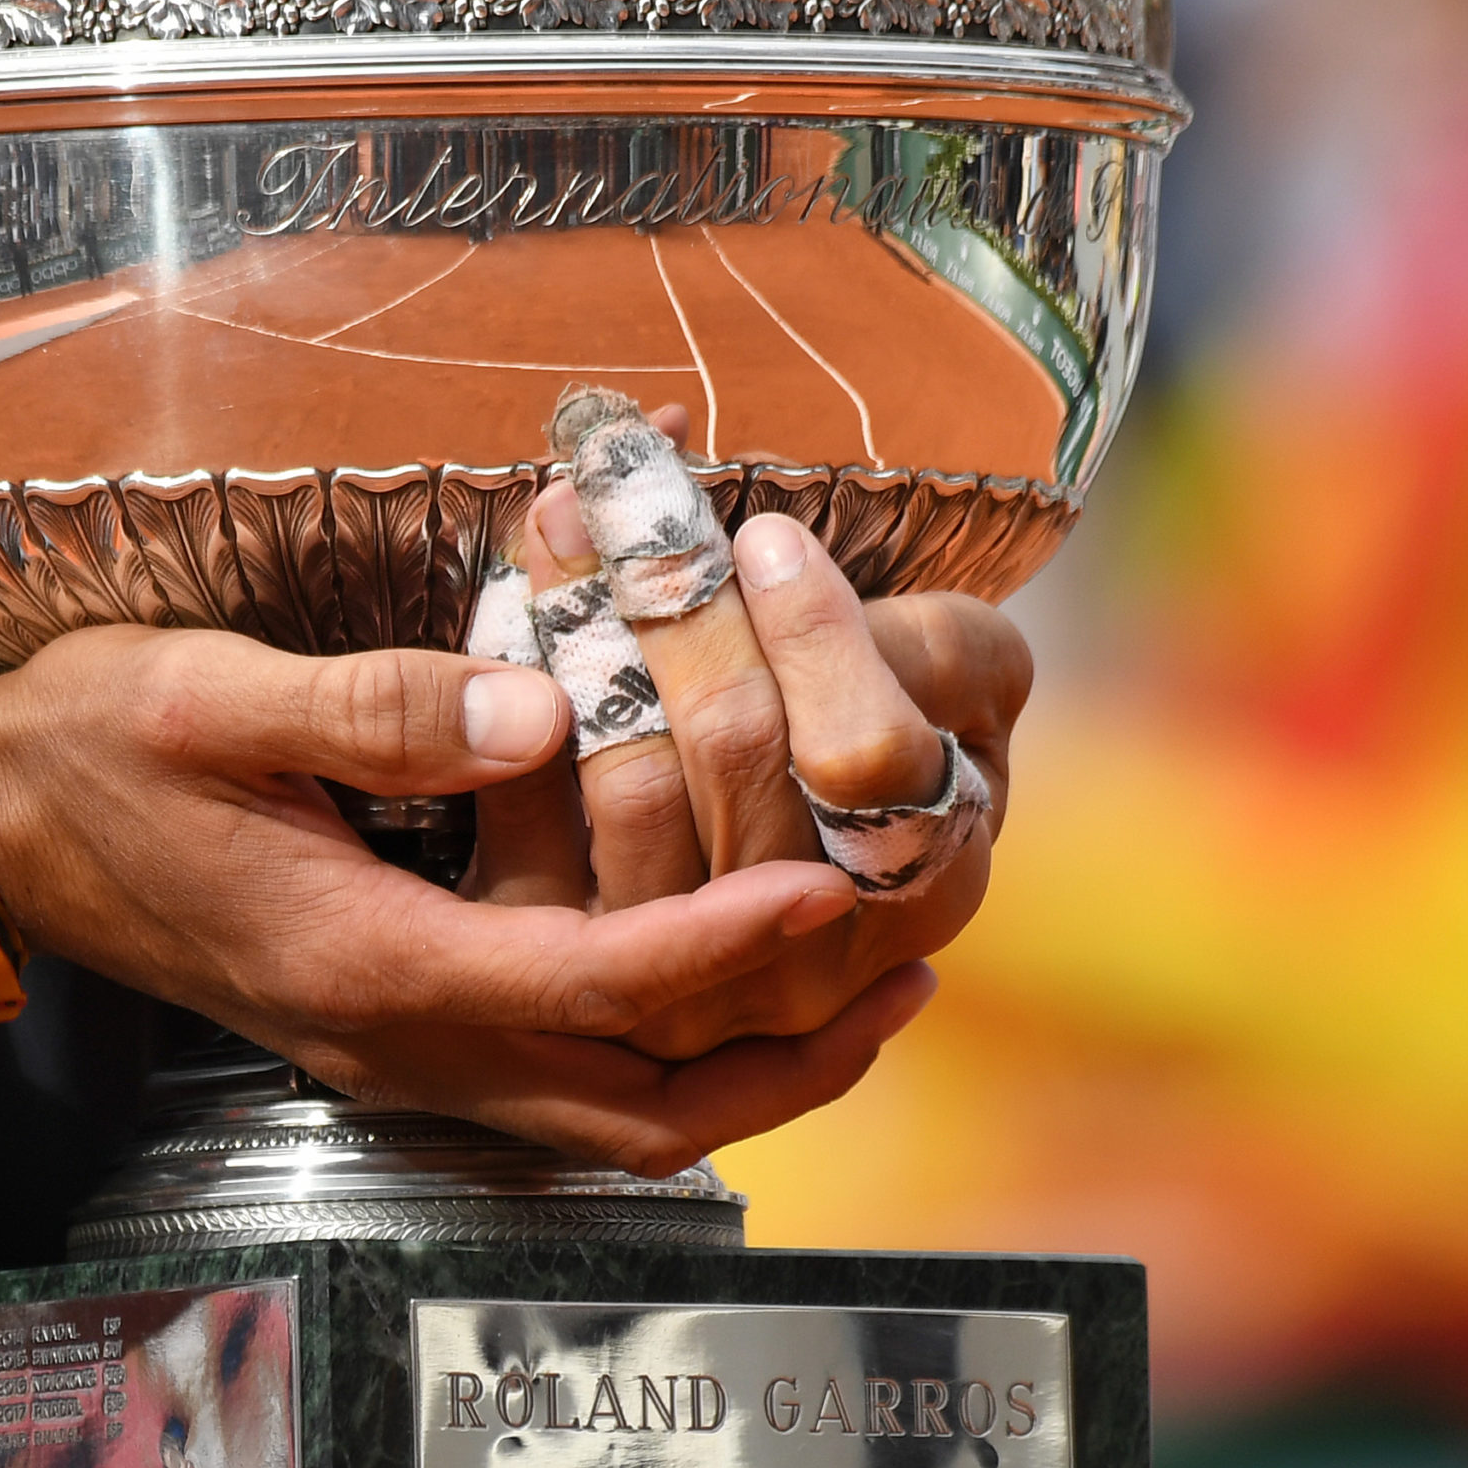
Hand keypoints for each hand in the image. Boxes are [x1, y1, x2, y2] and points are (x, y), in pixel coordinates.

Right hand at [0, 626, 934, 1174]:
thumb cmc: (89, 747)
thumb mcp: (212, 696)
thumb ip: (378, 711)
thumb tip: (535, 716)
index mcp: (363, 961)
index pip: (592, 983)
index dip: (725, 946)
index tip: (836, 891)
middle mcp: (391, 1038)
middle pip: (635, 1106)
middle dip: (785, 1051)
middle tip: (910, 968)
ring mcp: (385, 1053)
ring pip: (606, 1121)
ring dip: (742, 1072)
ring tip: (856, 991)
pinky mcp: (378, 1032)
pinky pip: (556, 1093)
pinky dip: (661, 1062)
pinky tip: (711, 994)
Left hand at [471, 436, 1031, 1059]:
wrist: (777, 831)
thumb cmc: (885, 718)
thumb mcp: (952, 672)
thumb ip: (923, 635)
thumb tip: (775, 558)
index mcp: (930, 871)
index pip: (865, 755)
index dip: (814, 638)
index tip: (765, 532)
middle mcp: (809, 951)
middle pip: (738, 756)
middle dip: (679, 603)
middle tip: (622, 488)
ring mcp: (689, 979)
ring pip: (634, 787)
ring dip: (588, 631)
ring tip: (564, 519)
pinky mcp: (573, 967)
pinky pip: (532, 825)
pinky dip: (523, 710)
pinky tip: (514, 608)